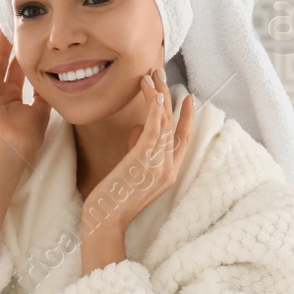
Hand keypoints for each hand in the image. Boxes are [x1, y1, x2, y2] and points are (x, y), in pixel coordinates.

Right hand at [0, 24, 50, 173]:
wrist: (11, 149)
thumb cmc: (24, 137)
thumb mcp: (40, 110)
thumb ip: (43, 94)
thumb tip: (51, 79)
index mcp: (12, 97)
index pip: (16, 68)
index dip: (22, 51)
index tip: (28, 35)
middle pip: (3, 59)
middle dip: (8, 41)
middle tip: (14, 21)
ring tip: (0, 20)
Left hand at [80, 66, 193, 241]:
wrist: (105, 220)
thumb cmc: (113, 198)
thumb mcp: (130, 171)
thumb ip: (138, 149)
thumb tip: (140, 127)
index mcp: (168, 173)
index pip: (183, 140)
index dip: (187, 117)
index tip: (188, 97)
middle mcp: (168, 168)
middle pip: (175, 125)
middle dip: (169, 96)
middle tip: (162, 73)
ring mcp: (159, 165)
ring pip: (165, 122)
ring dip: (159, 94)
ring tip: (152, 74)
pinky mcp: (144, 160)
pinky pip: (155, 127)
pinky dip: (154, 106)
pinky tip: (150, 90)